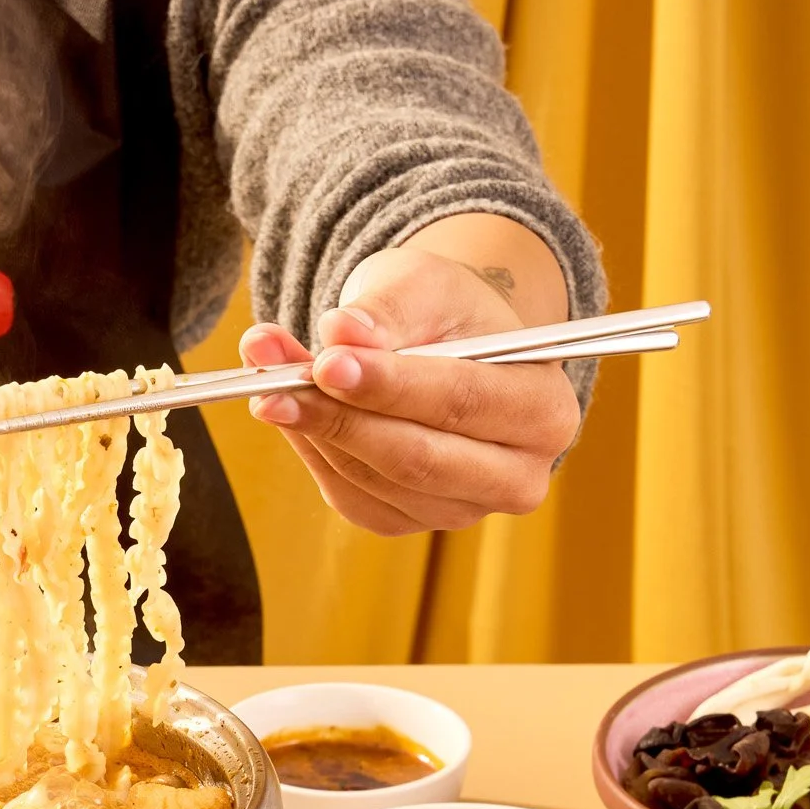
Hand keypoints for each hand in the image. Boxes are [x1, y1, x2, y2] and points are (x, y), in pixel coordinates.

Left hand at [242, 244, 581, 534]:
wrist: (449, 346)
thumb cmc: (449, 313)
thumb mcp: (427, 286)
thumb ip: (388, 309)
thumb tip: (340, 333)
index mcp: (544, 412)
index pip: (462, 403)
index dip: (391, 386)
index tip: (328, 362)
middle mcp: (515, 477)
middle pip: (417, 458)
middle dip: (340, 418)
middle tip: (275, 383)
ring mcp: (460, 510)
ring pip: (372, 480)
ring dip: (311, 429)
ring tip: (265, 375)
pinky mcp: (407, 522)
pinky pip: (347, 494)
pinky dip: (311, 449)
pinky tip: (290, 408)